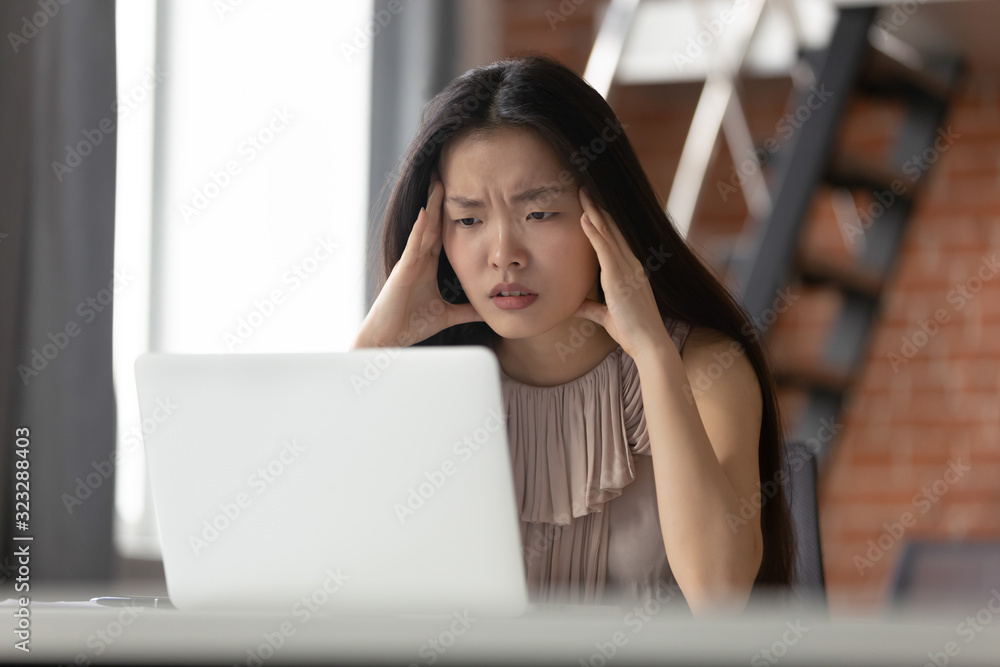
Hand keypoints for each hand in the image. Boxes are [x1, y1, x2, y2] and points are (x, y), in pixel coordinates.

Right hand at [352, 175, 482, 347]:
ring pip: (423, 229)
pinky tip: (426, 213)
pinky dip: (420, 230)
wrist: (388, 339)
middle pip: (433, 224)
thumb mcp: (447, 315)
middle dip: (440, 200)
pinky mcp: (402, 270)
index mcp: (427, 266)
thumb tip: (488, 309)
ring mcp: (409, 262)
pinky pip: (413, 246)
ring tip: (438, 181)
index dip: (451, 215)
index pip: (442, 234)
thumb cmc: (410, 325)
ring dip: (431, 205)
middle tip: (448, 174)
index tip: (463, 195)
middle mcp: (418, 259)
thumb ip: (466, 310)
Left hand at [573, 187, 669, 359]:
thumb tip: (574, 306)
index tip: (590, 205)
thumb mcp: (606, 317)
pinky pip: (605, 249)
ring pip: (608, 233)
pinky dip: (594, 232)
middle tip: (585, 188)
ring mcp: (627, 268)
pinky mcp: (620, 277)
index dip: (602, 221)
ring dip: (594, 212)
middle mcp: (631, 265)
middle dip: (597, 208)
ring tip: (582, 192)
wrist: (649, 343)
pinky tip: (584, 218)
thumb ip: (591, 308)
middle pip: (612, 229)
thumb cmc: (632, 332)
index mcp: (630, 271)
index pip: (614, 240)